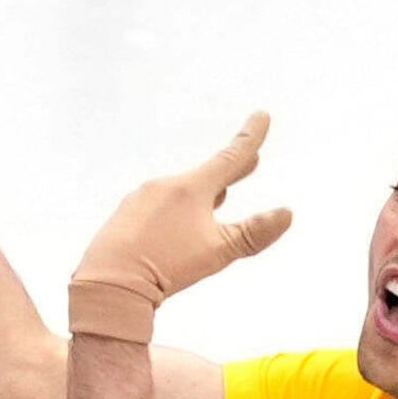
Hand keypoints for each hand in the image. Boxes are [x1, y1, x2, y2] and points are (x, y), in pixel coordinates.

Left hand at [66, 113, 294, 342]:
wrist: (110, 282)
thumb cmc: (167, 266)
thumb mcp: (218, 252)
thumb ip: (253, 233)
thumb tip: (287, 214)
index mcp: (191, 188)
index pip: (230, 157)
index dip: (250, 137)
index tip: (262, 116)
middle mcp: (165, 185)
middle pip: (206, 175)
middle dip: (230, 171)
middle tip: (250, 162)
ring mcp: (141, 199)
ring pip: (179, 193)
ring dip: (200, 196)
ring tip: (217, 199)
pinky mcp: (124, 215)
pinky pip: (156, 207)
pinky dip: (172, 212)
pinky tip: (172, 229)